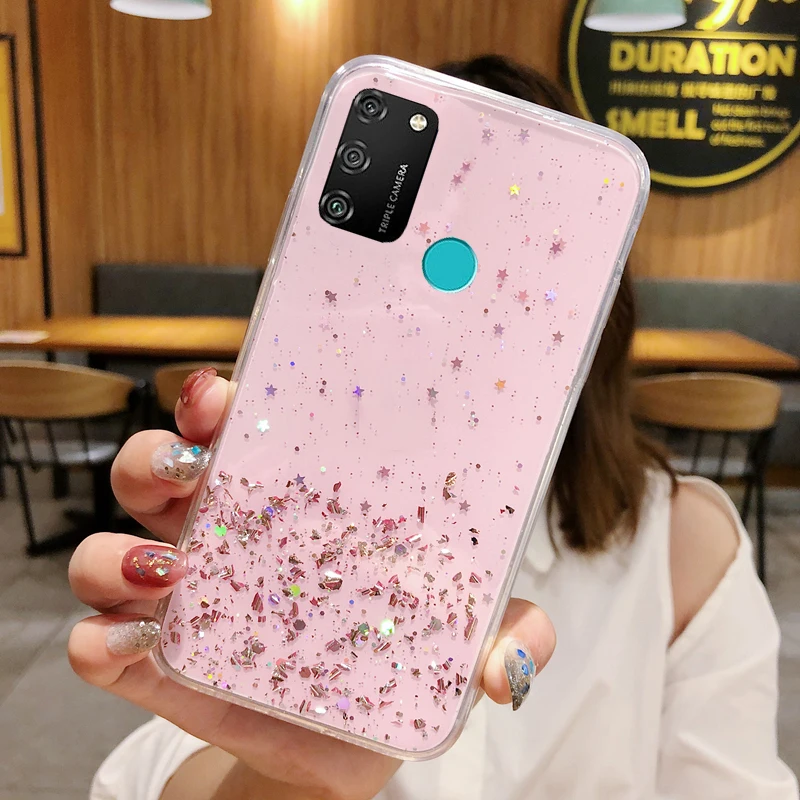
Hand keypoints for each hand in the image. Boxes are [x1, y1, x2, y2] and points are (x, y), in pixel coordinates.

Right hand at [68, 370, 555, 799]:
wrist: (346, 748)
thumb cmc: (393, 663)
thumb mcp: (456, 636)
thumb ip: (501, 632)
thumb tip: (511, 661)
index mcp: (284, 502)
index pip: (237, 427)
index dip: (218, 398)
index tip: (225, 393)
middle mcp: (220, 536)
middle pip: (154, 465)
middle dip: (156, 451)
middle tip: (193, 462)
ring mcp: (179, 600)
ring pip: (105, 547)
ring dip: (117, 549)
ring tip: (173, 569)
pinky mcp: (155, 668)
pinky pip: (95, 644)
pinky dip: (99, 640)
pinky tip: (138, 643)